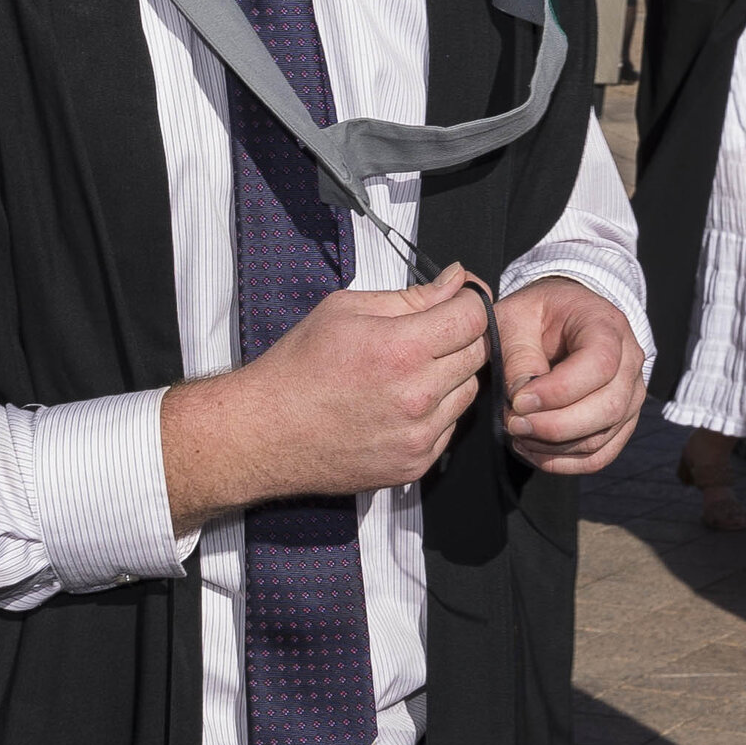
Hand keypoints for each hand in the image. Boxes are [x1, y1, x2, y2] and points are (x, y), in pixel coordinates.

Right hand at [161, 268, 490, 524]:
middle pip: (477, 353)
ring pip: (468, 392)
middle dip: (459, 336)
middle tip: (424, 335)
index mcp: (401, 349)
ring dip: (450, 376)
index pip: (473, 318)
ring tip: (406, 372)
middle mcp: (417, 396)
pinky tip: (398, 404)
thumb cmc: (298, 370)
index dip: (469, 302)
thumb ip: (411, 296)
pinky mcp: (415, 464)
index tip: (458, 301)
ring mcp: (419, 435)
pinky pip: (449, 427)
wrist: (267, 432)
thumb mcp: (346, 310)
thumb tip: (455, 280)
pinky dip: (435, 412)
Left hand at [497, 277, 641, 473]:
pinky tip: (532, 449)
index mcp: (607, 325)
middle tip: (512, 423)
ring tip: (517, 433)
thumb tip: (521, 402)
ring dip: (554, 447)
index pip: (600, 365)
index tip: (519, 400)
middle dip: (554, 426)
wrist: (562, 317)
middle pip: (608, 408)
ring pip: (602, 438)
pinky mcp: (620, 422)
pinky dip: (564, 463)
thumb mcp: (516, 319)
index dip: (559, 391)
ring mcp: (630, 395)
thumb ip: (518, 356)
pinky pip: (599, 456)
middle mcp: (630, 361)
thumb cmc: (537, 314)